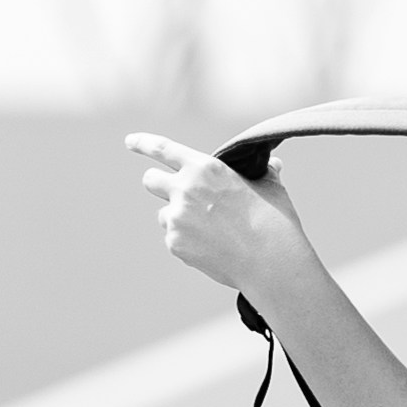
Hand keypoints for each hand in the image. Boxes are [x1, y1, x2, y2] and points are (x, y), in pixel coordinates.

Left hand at [126, 133, 313, 299]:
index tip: (130, 142)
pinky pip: (173, 238)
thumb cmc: (275, 222)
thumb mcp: (271, 188)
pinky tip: (213, 248)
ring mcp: (176, 218)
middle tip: (175, 195)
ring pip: (164, 214)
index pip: (162, 149)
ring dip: (178, 218)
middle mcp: (184, 189)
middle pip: (150, 180)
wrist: (272, 264)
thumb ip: (263, 173)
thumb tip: (273, 165)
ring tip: (212, 232)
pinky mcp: (175, 244)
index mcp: (205, 168)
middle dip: (158, 184)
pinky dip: (188, 241)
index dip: (142, 143)